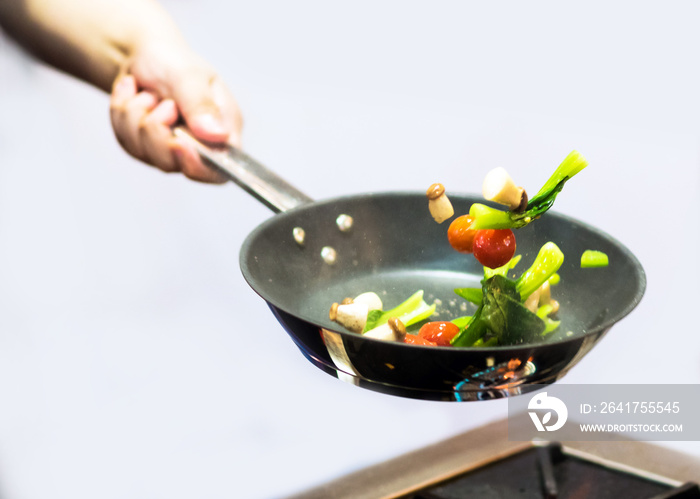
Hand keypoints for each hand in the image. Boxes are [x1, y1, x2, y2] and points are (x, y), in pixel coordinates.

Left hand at [110, 41, 241, 182]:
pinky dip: (123, 112)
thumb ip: (202, 104)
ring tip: (148, 94)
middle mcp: (199, 148)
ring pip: (143, 151)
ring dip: (137, 115)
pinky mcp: (144, 148)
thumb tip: (217, 135)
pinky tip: (134, 95)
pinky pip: (125, 140)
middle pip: (173, 163)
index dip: (198, 164)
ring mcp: (170, 151)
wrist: (146, 55)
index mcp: (223, 133)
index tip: (178, 142)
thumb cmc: (175, 62)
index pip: (218, 169)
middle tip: (164, 102)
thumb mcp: (190, 75)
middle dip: (156, 128)